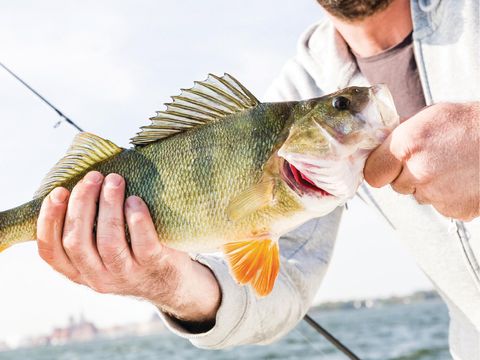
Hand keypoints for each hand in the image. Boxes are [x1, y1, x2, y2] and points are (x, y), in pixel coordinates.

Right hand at [36, 171, 220, 326]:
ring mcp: (126, 274)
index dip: (49, 220)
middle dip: (81, 204)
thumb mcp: (102, 254)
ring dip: (109, 206)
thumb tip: (78, 185)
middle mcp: (98, 277)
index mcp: (79, 272)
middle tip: (93, 177)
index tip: (58, 192)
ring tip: (114, 181)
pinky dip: (137, 220)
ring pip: (109, 242)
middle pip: (77, 242)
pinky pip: (143, 244)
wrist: (172, 282)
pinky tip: (135, 200)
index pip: (51, 252)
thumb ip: (88, 231)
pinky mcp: (153, 266)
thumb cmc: (131, 254)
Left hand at [364, 102, 479, 220]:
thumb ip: (400, 136)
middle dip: (408, 175)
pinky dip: (449, 196)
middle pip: (397, 185)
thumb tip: (379, 148)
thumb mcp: (430, 117)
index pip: (373, 173)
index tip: (388, 166)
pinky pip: (441, 205)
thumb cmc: (470, 125)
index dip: (381, 170)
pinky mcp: (456, 210)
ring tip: (452, 166)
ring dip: (429, 185)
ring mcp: (438, 194)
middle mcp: (419, 171)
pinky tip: (462, 179)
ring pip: (419, 196)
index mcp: (407, 145)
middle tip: (432, 158)